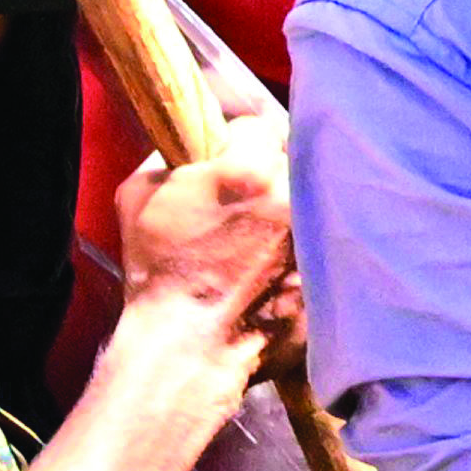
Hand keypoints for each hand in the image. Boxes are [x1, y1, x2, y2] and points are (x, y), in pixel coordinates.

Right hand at [110, 117, 300, 373]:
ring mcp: (318, 233)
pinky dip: (305, 248)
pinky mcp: (332, 268)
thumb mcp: (137, 197)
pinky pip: (325, 241)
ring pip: (313, 198)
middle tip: (247, 200)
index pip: (258, 126)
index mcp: (247, 171)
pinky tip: (277, 266)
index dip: (239, 141)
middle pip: (292, 160)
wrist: (188, 344)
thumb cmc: (157, 271)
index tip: (228, 161)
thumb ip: (168, 158)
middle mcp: (293, 196)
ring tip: (263, 236)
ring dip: (292, 209)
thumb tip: (187, 148)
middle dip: (270, 173)